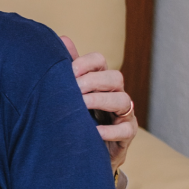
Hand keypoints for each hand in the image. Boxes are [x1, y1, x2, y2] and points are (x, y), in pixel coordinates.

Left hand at [62, 36, 137, 171]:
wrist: (85, 150)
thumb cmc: (78, 116)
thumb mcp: (70, 93)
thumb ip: (68, 68)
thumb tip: (61, 38)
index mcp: (99, 80)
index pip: (99, 61)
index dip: (83, 64)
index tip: (67, 73)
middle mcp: (115, 93)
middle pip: (115, 77)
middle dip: (93, 81)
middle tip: (73, 89)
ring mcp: (124, 114)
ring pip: (123, 100)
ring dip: (100, 101)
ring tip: (81, 106)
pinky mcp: (127, 134)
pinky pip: (125, 129)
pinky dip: (109, 130)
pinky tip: (93, 132)